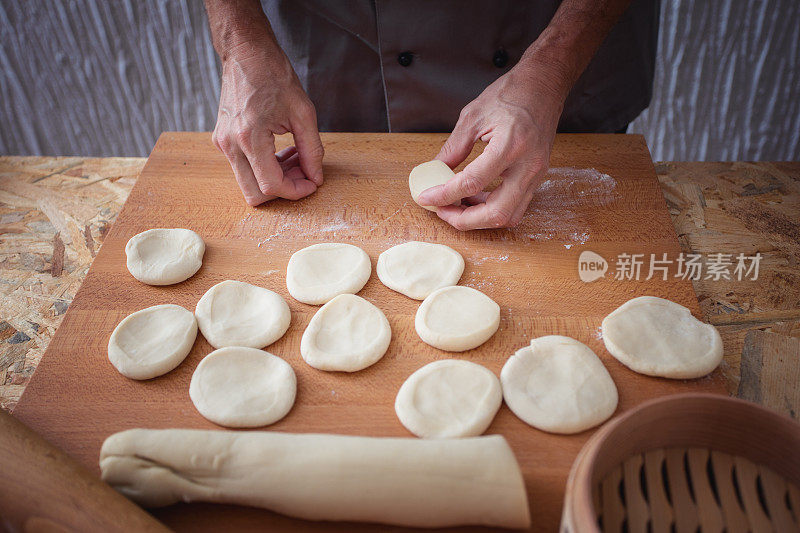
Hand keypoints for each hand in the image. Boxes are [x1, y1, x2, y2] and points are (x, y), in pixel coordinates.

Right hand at [212, 42, 323, 205]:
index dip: (296, 191)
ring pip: (249, 184)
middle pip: (255, 194)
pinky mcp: (222, 141)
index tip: (312, 183)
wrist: (246, 53)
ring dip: (276, 178)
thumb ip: (312, 150)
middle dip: (284, 190)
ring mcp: (223, 144)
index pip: (271, 185)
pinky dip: (266, 168)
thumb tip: (315, 177)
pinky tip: (282, 151)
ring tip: (297, 157)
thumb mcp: (303, 112)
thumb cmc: (274, 75)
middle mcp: (230, 144)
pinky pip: (244, 168)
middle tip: (304, 172)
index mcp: (249, 136)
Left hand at [416, 64, 564, 229]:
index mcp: (509, 145)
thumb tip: (435, 170)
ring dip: (480, 218)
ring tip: (457, 205)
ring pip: (509, 215)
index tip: (427, 198)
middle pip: (496, 212)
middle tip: (443, 211)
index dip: (445, 195)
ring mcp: (536, 173)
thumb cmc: (512, 94)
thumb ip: (453, 147)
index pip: (472, 182)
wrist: (544, 86)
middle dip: (465, 220)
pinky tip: (475, 198)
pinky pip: (516, 205)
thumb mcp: (473, 115)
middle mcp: (527, 165)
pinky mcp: (537, 177)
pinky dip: (493, 208)